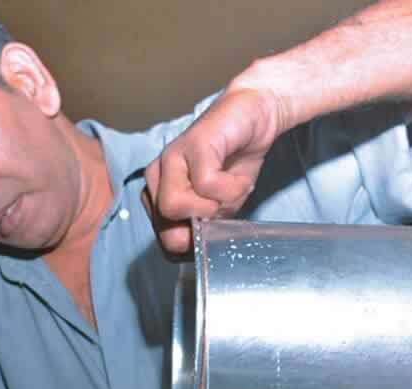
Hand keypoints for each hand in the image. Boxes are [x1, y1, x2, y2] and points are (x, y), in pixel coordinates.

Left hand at [143, 83, 286, 253]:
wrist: (254, 119)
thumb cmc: (235, 164)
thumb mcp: (219, 207)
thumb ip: (202, 227)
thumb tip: (193, 248)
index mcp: (158, 193)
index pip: (162, 240)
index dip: (192, 245)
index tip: (213, 228)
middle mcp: (157, 176)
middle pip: (165, 228)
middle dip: (201, 228)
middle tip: (223, 206)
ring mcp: (171, 158)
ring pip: (175, 206)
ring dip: (214, 207)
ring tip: (228, 188)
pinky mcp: (193, 144)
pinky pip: (205, 186)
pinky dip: (230, 189)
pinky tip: (236, 175)